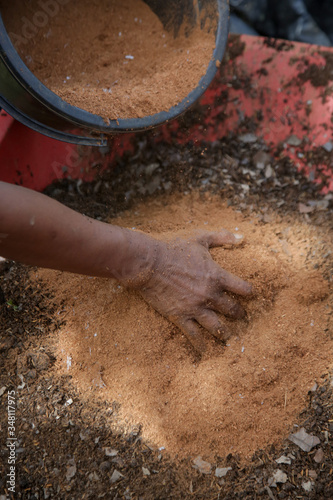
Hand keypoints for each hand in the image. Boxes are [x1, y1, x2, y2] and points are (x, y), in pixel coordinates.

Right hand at [130, 229, 251, 353]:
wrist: (149, 263)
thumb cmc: (173, 248)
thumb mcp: (199, 238)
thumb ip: (221, 237)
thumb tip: (241, 237)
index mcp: (216, 276)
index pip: (242, 288)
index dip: (249, 292)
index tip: (250, 295)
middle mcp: (209, 295)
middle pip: (231, 310)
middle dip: (238, 315)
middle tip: (240, 317)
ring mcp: (195, 307)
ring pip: (216, 326)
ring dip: (224, 333)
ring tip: (227, 337)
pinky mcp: (179, 316)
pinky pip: (193, 334)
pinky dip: (200, 344)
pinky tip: (204, 350)